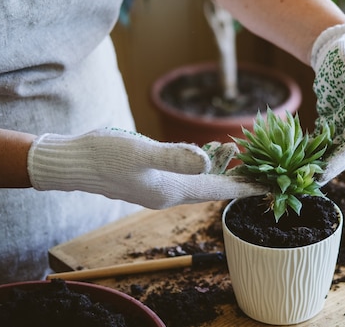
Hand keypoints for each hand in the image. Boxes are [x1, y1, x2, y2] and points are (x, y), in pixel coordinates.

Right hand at [27, 128, 266, 208]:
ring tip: (242, 151)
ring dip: (222, 168)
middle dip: (240, 179)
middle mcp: (169, 193)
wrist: (74, 162)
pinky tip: (210, 151)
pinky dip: (203, 162)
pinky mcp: (152, 176)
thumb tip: (208, 160)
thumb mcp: (141, 152)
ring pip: (202, 179)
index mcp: (172, 190)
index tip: (270, 186)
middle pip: (215, 187)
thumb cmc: (105, 155)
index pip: (219, 190)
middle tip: (266, 170)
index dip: (246, 187)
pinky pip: (187, 172)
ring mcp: (160, 186)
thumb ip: (175, 156)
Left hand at [311, 24, 344, 183]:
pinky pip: (323, 141)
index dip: (338, 163)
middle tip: (306, 184)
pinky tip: (296, 160)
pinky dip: (313, 151)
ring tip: (299, 178)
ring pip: (332, 150)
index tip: (321, 176)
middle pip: (341, 154)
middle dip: (326, 170)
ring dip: (318, 163)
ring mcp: (343, 123)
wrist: (342, 50)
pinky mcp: (332, 120)